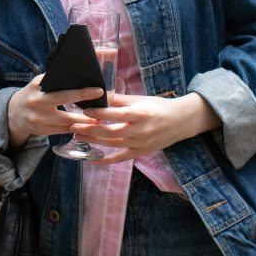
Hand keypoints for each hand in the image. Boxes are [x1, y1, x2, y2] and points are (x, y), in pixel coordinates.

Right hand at [6, 74, 102, 147]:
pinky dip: (74, 128)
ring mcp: (38, 119)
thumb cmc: (33, 94)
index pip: (62, 87)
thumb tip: (80, 75)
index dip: (81, 91)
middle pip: (65, 105)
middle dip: (85, 109)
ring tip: (98, 120)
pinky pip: (62, 131)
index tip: (98, 90)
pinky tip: (86, 126)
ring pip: (66, 122)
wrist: (13, 113)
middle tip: (103, 109)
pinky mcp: (41, 131)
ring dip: (83, 122)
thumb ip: (54, 80)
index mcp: (38, 86)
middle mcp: (37, 102)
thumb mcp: (39, 83)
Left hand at [70, 92, 218, 164]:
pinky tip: (92, 159)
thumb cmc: (159, 106)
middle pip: (111, 132)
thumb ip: (120, 100)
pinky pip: (121, 158)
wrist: (181, 121)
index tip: (84, 110)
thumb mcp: (140, 99)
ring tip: (78, 137)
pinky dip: (106, 160)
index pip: (116, 114)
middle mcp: (141, 130)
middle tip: (73, 126)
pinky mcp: (141, 152)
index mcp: (141, 114)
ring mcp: (141, 144)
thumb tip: (99, 95)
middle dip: (90, 129)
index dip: (99, 113)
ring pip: (113, 145)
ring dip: (94, 141)